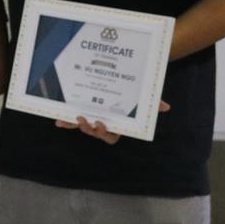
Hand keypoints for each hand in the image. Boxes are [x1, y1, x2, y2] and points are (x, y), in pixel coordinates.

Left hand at [56, 100, 170, 144]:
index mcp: (115, 125)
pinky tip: (57, 121)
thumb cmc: (132, 98)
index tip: (103, 124)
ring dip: (76, 125)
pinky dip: (64, 122)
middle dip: (90, 129)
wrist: (116, 88)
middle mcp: (102, 124)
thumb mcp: (141, 99)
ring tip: (74, 117)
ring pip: (83, 127)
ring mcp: (90, 120)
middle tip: (87, 120)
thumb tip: (166, 107)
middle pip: (95, 133)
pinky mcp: (80, 113)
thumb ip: (152, 103)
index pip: (111, 136)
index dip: (106, 133)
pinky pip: (70, 121)